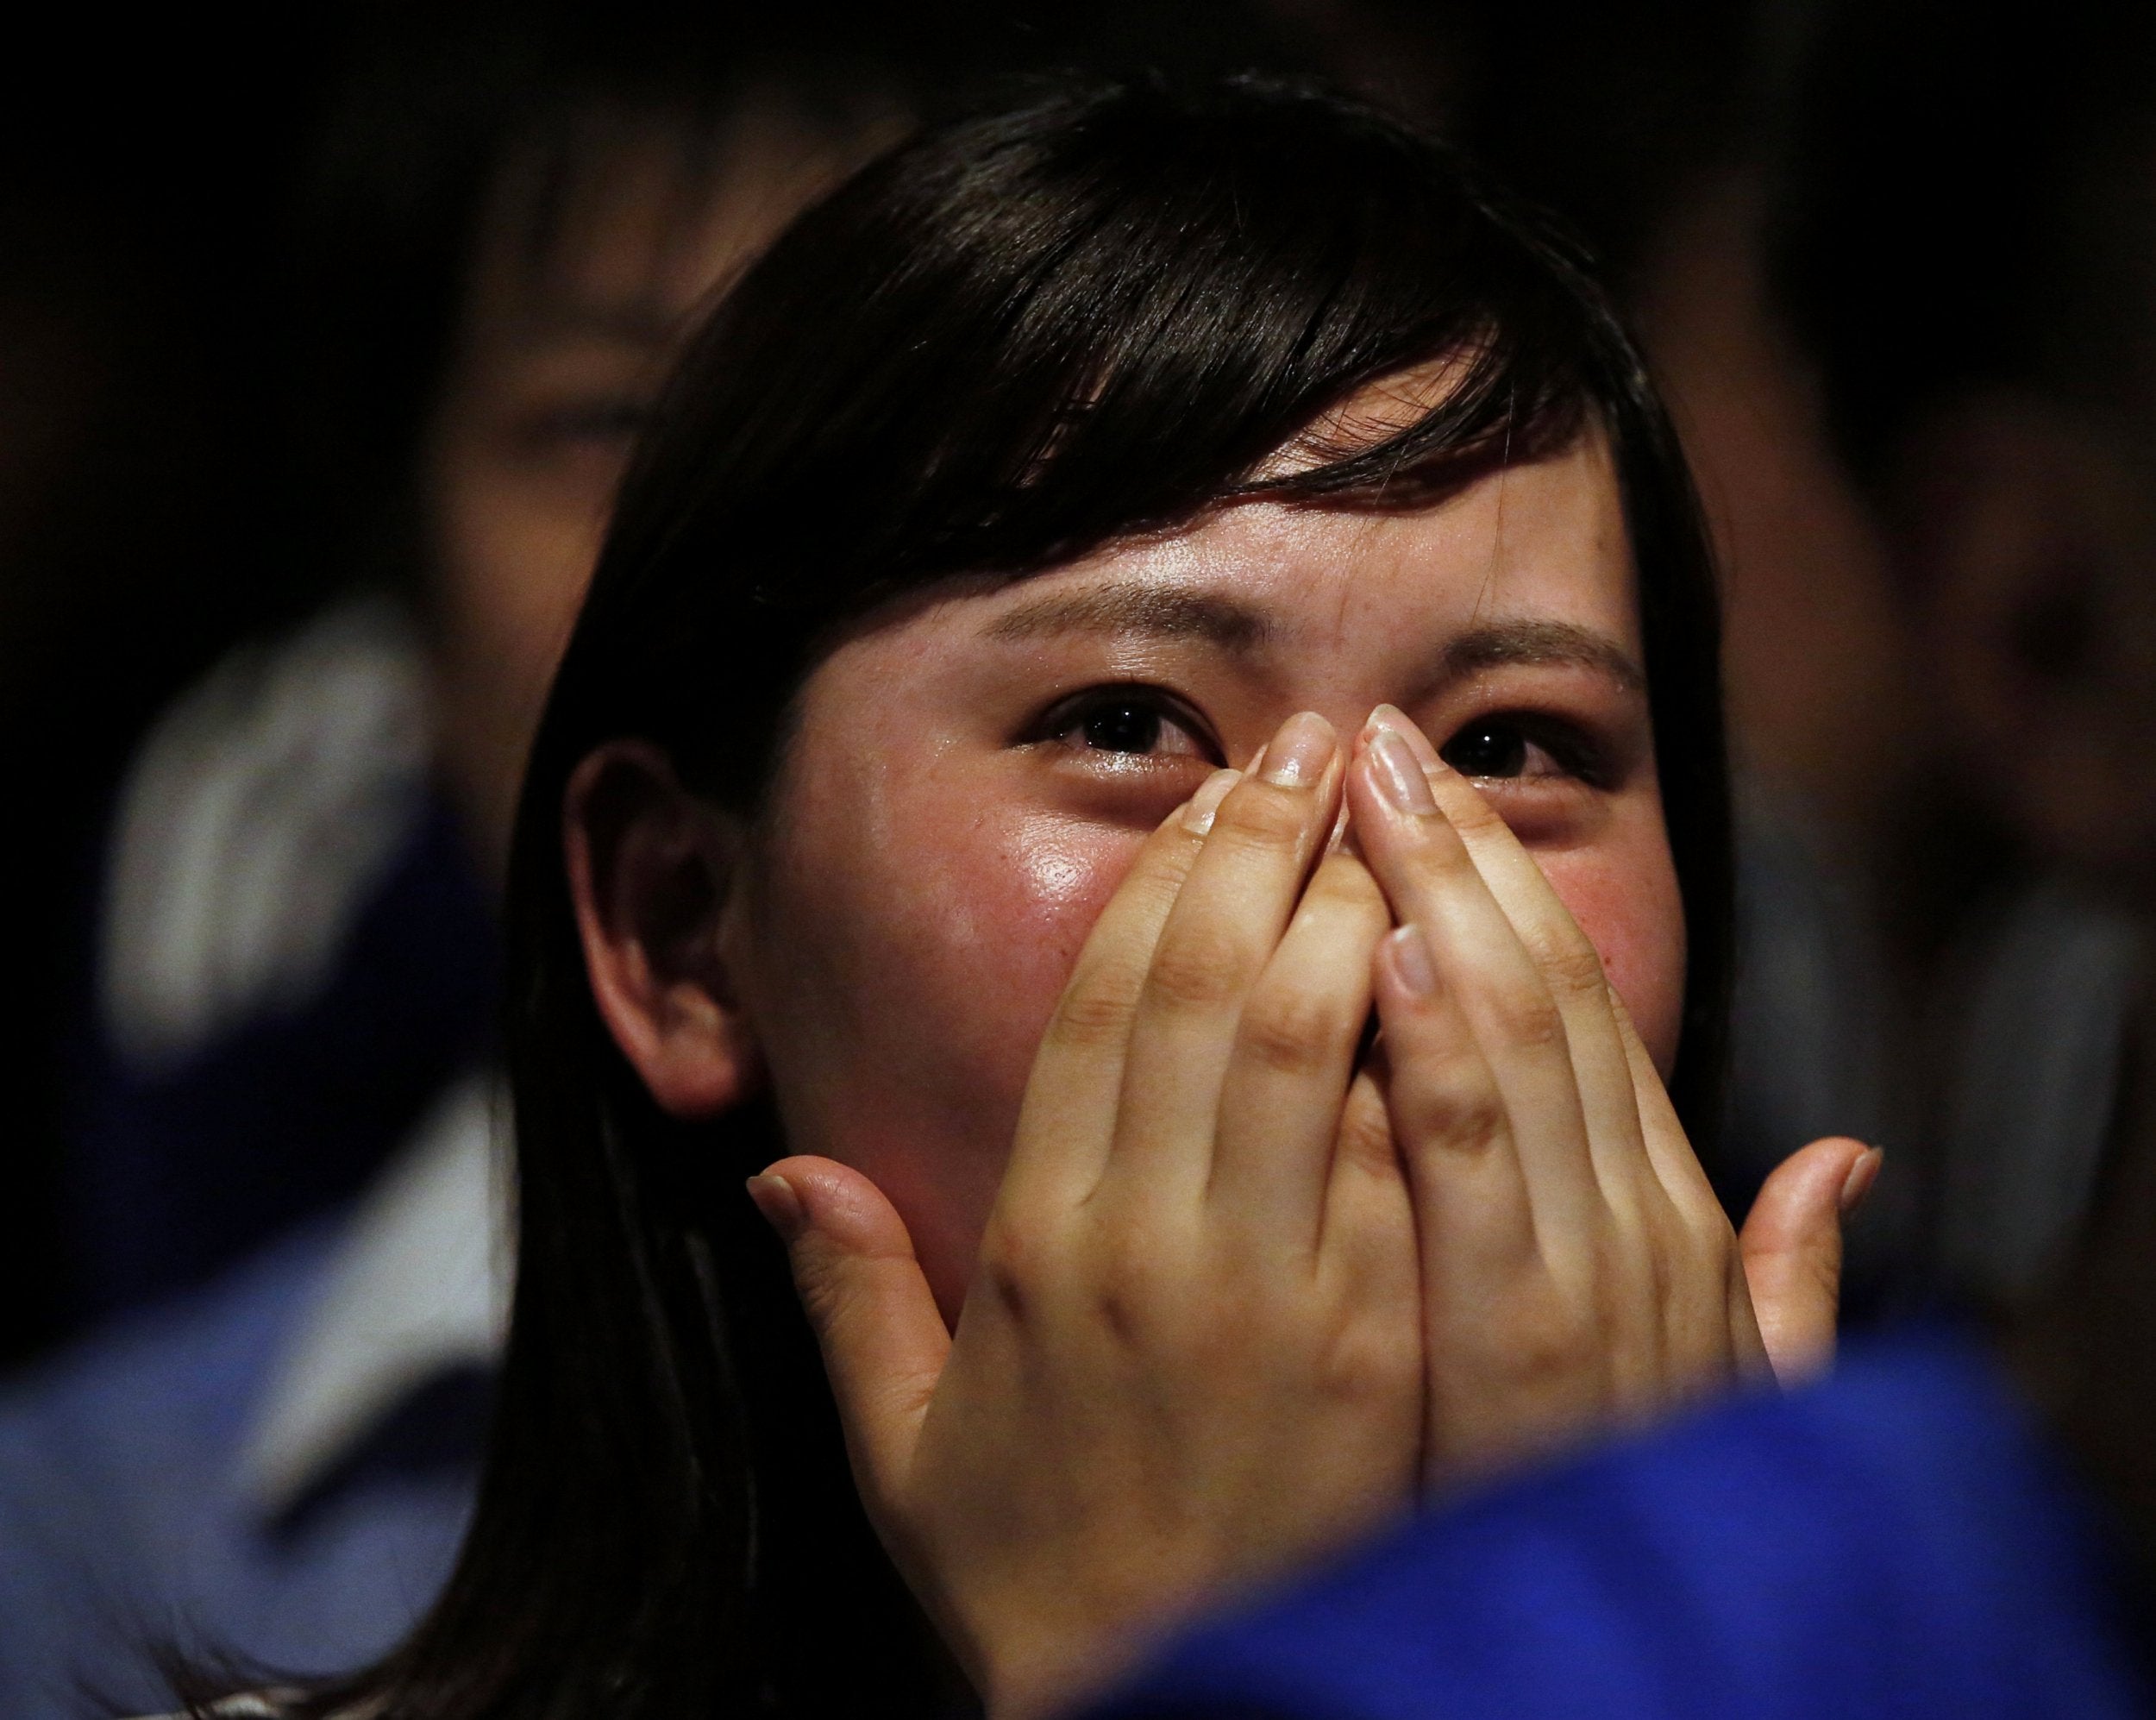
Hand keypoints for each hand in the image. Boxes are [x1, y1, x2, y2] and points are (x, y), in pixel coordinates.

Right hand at [750, 711, 1424, 1718]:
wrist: (1194, 1706)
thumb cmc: (1044, 1580)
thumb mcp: (905, 1453)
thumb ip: (849, 1296)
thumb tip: (781, 1169)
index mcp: (1036, 1249)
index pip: (1100, 1010)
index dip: (1159, 882)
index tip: (1212, 791)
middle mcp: (1151, 1247)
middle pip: (1212, 990)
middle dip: (1268, 846)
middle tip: (1320, 747)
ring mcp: (1274, 1293)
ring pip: (1310, 1044)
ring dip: (1351, 905)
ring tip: (1390, 808)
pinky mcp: (1379, 1344)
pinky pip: (1400, 1154)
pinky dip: (1422, 1041)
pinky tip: (1452, 959)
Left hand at [1346, 706, 1875, 1484]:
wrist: (1595, 1675)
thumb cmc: (1620, 1523)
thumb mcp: (1731, 1401)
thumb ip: (1782, 1283)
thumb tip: (1843, 1161)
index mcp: (1670, 1228)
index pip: (1581, 1015)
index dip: (1505, 892)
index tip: (1429, 797)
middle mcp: (1639, 1231)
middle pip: (1544, 998)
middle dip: (1459, 857)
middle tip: (1379, 741)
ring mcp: (1584, 1282)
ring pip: (1512, 1047)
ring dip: (1437, 903)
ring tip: (1364, 792)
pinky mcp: (1518, 1349)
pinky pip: (1468, 1172)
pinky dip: (1439, 1055)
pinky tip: (1384, 953)